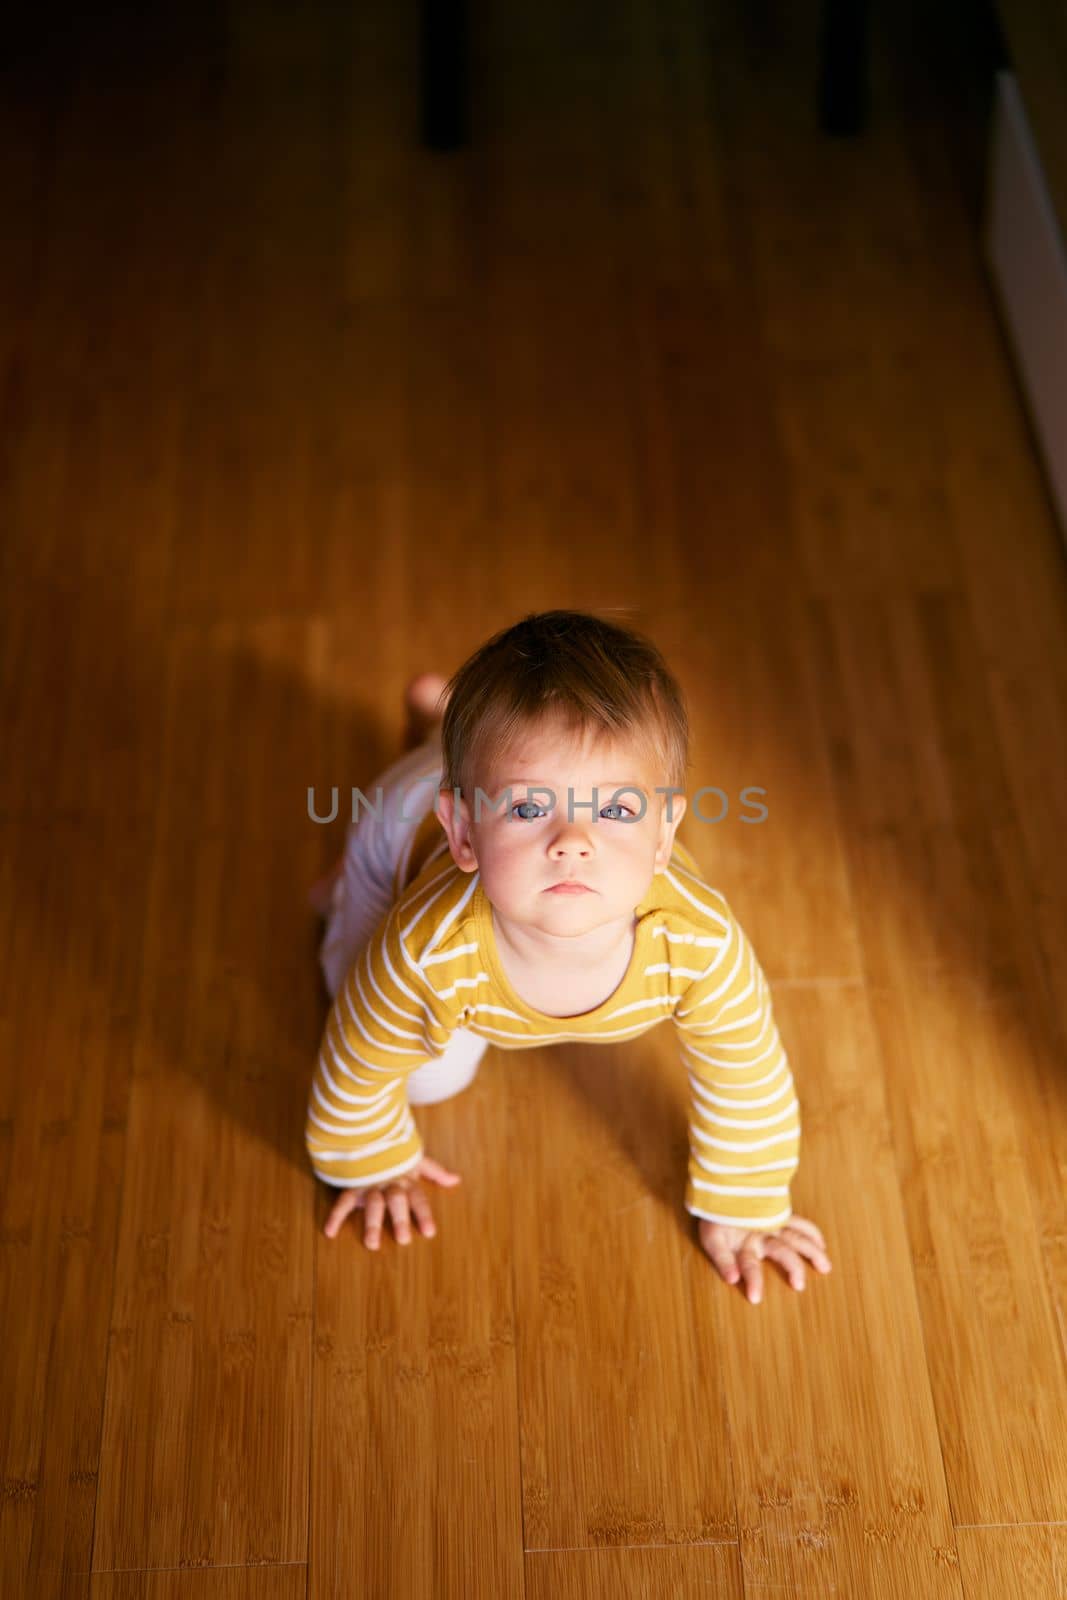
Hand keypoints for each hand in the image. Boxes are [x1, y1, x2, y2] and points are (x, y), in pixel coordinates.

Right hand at [322, 1155, 462, 1248]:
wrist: (367, 1129)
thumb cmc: (394, 1150)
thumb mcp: (416, 1158)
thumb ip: (435, 1171)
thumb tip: (456, 1180)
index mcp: (406, 1178)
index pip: (418, 1198)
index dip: (423, 1214)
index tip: (429, 1232)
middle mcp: (389, 1182)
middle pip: (396, 1201)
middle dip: (399, 1219)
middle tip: (403, 1240)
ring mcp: (370, 1183)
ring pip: (373, 1203)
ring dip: (372, 1223)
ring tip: (371, 1244)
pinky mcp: (352, 1184)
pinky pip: (343, 1200)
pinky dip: (335, 1216)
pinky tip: (330, 1232)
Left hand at [698, 1213, 831, 1303]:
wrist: (719, 1191)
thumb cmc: (716, 1219)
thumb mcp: (712, 1239)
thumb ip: (722, 1260)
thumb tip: (732, 1279)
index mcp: (744, 1242)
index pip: (749, 1265)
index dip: (753, 1281)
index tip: (755, 1299)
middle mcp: (762, 1233)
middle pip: (782, 1250)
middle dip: (792, 1267)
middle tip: (800, 1285)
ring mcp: (773, 1223)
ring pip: (796, 1236)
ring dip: (811, 1251)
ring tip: (825, 1266)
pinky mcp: (779, 1214)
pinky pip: (799, 1222)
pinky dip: (811, 1232)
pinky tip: (821, 1244)